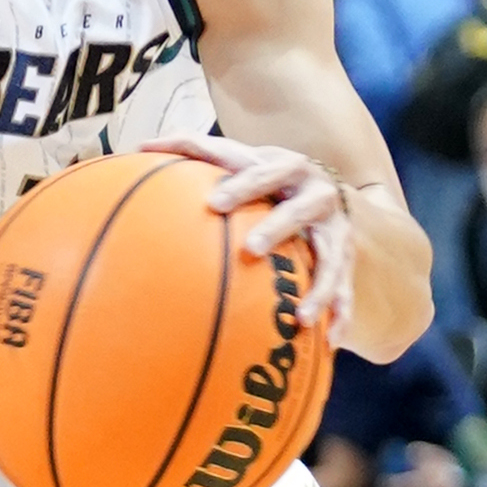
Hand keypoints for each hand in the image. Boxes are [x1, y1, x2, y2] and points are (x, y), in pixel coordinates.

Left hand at [142, 135, 354, 336]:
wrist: (326, 189)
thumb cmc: (266, 177)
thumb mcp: (240, 159)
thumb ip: (195, 151)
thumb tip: (139, 145)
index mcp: (288, 169)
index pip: (264, 171)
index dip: (244, 185)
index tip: (215, 203)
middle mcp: (317, 197)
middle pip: (301, 210)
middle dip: (278, 227)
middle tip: (251, 250)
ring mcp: (336, 231)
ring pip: (332, 259)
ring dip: (320, 287)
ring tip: (301, 317)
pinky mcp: (346, 262)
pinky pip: (347, 292)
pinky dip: (340, 316)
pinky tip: (329, 342)